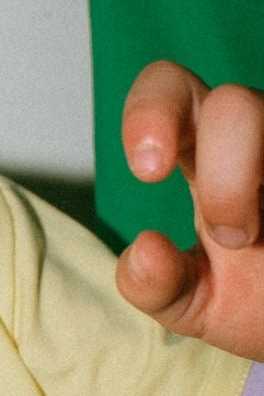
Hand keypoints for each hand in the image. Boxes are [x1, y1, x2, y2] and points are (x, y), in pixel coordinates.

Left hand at [116, 61, 263, 360]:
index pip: (172, 89)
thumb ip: (157, 287)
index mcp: (206, 154)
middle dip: (225, 174)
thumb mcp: (199, 306)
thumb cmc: (258, 301)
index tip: (148, 171)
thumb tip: (143, 253)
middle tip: (232, 239)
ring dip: (255, 183)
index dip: (151, 110)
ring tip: (262, 245)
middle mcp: (260, 138)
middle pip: (234, 101)